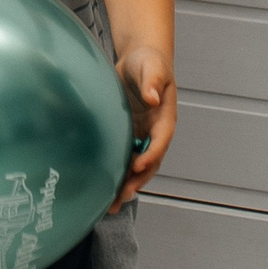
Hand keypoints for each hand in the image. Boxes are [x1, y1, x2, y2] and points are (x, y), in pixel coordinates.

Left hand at [112, 45, 175, 205]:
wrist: (139, 61)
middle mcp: (155, 132)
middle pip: (150, 161)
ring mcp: (142, 136)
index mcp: (165, 118)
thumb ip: (152, 81)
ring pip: (137, 167)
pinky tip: (102, 190)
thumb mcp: (152, 67)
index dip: (151, 154)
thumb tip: (153, 98)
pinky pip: (124, 159)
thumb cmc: (149, 62)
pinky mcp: (128, 136)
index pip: (161, 140)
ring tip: (111, 206)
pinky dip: (116, 174)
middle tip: (123, 195)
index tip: (138, 166)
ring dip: (126, 185)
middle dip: (138, 180)